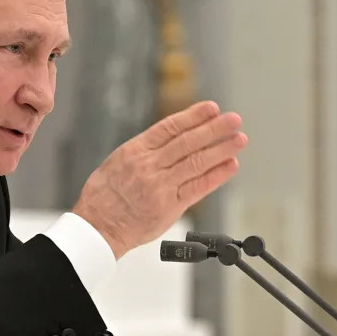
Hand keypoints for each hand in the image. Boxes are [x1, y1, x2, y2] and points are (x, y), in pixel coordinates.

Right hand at [73, 100, 246, 258]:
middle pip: (187, 142)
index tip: (212, 108)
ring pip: (196, 162)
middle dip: (214, 129)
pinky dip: (216, 175)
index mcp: (134, 151)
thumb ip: (144, 152)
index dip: (193, 116)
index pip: (169, 127)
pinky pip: (198, 188)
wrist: (98, 226)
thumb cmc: (103, 197)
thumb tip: (170, 139)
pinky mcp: (169, 206)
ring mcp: (159, 186)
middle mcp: (148, 166)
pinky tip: (230, 165)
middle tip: (233, 120)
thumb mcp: (116, 162)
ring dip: (221, 149)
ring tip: (239, 139)